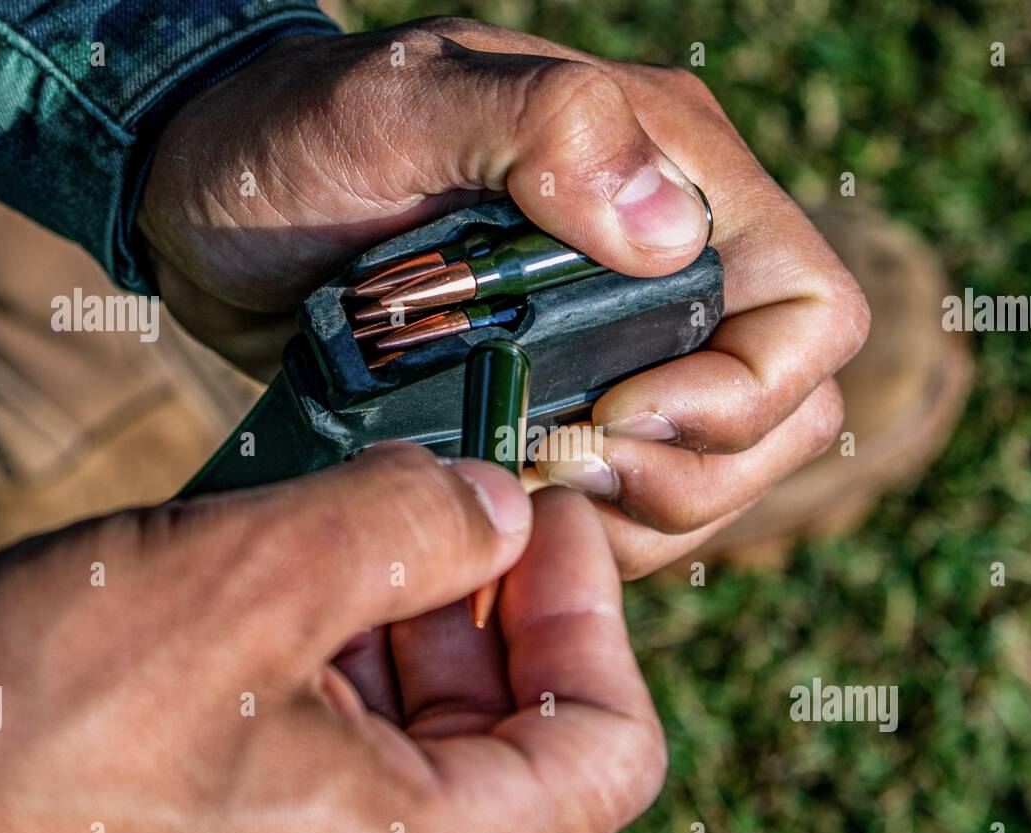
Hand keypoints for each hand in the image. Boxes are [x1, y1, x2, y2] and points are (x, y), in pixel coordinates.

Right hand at [0, 444, 663, 832]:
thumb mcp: (251, 586)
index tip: (544, 513)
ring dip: (402, 615)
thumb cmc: (43, 750)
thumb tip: (496, 505)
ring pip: (432, 731)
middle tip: (437, 493)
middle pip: (521, 726)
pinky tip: (282, 588)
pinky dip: (340, 658)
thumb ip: (406, 525)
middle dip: (483, 593)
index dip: (592, 610)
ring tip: (338, 528)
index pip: (612, 745)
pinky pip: (352, 750)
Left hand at [139, 18, 867, 577]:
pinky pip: (634, 502)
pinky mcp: (568, 408)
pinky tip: (509, 509)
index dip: (743, 393)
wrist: (219, 203)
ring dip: (640, 516)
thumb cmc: (299, 136)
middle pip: (782, 417)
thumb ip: (545, 127)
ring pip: (716, 475)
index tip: (614, 413)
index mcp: (677, 179)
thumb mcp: (399, 103)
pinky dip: (591, 532)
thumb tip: (671, 227)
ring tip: (528, 491)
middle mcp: (674, 270)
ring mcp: (623, 348)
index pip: (811, 316)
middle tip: (563, 469)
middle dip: (693, 471)